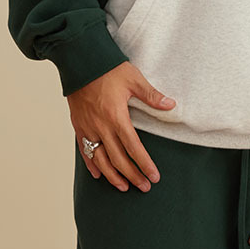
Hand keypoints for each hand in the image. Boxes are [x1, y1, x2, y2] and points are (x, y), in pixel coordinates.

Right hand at [66, 62, 175, 192]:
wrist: (80, 61)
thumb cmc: (108, 69)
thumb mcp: (134, 79)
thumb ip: (152, 95)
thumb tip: (171, 105)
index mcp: (117, 117)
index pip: (134, 148)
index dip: (144, 164)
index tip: (154, 176)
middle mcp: (101, 126)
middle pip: (118, 159)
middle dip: (132, 175)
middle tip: (144, 187)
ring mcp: (88, 128)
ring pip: (100, 160)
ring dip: (112, 176)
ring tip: (123, 187)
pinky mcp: (78, 125)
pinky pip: (84, 150)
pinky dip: (91, 164)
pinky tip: (98, 174)